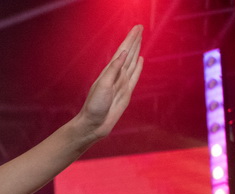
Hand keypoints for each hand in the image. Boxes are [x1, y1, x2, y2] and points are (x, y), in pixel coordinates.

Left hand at [74, 25, 143, 140]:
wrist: (93, 125)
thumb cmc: (94, 106)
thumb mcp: (103, 86)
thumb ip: (113, 70)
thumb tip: (123, 53)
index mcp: (110, 72)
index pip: (122, 51)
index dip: (130, 39)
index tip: (137, 28)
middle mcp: (117, 75)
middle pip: (128, 54)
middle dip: (134, 41)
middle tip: (140, 28)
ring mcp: (122, 83)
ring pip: (132, 62)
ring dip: (137, 50)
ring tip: (140, 39)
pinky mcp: (126, 92)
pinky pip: (135, 76)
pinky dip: (138, 67)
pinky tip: (140, 60)